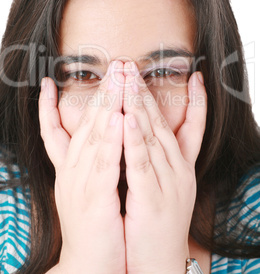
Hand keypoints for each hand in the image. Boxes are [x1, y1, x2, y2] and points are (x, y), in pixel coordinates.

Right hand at [39, 61, 125, 273]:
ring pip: (94, 136)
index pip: (76, 123)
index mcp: (72, 165)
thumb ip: (95, 159)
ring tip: (118, 81)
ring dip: (107, 106)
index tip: (91, 73)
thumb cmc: (95, 222)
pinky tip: (118, 119)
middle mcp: (73, 168)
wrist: (89, 263)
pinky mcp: (93, 198)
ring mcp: (80, 181)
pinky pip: (103, 164)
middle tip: (115, 64)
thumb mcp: (89, 185)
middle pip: (87, 122)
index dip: (85, 96)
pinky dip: (110, 139)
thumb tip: (106, 134)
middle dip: (103, 91)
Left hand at [123, 62, 206, 273]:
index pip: (191, 127)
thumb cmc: (156, 223)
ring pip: (152, 138)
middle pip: (162, 124)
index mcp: (181, 167)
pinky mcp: (151, 199)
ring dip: (140, 108)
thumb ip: (159, 158)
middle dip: (146, 93)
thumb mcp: (166, 186)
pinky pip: (141, 164)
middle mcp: (178, 170)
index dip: (195, 101)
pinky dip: (134, 139)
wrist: (158, 264)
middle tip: (133, 68)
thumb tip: (149, 134)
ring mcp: (168, 184)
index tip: (195, 76)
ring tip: (129, 83)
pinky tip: (126, 118)